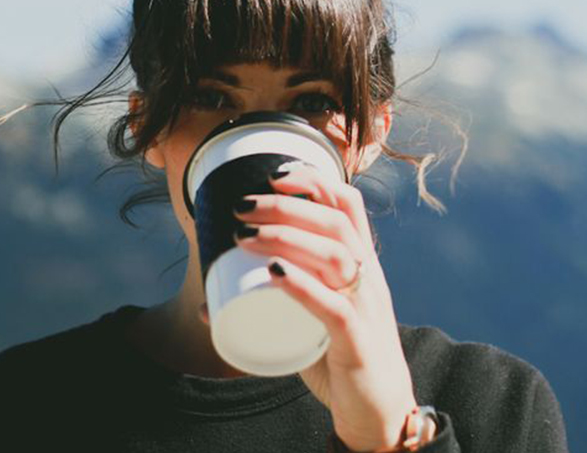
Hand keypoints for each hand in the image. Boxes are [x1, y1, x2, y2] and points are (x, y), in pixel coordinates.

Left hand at [233, 165, 416, 451]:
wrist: (380, 411)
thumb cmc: (341, 358)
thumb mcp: (310, 321)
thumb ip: (268, 307)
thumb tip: (207, 305)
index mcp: (361, 263)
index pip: (347, 204)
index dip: (314, 179)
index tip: (273, 175)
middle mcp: (367, 277)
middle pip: (334, 221)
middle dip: (285, 204)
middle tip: (241, 208)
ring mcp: (365, 306)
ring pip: (334, 254)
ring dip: (287, 236)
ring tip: (244, 236)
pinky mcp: (357, 341)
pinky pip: (334, 306)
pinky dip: (303, 285)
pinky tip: (276, 272)